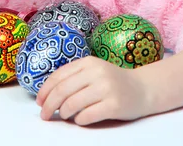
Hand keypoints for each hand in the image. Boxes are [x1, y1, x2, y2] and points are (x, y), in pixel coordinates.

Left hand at [36, 55, 151, 125]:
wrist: (143, 88)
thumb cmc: (113, 81)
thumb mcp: (94, 71)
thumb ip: (74, 77)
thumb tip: (47, 94)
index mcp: (88, 62)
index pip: (59, 76)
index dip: (45, 90)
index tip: (39, 101)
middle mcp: (97, 72)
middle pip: (62, 90)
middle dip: (49, 105)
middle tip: (44, 115)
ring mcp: (106, 88)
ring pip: (72, 104)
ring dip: (63, 113)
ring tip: (64, 116)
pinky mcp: (114, 105)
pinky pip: (87, 116)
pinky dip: (79, 120)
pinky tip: (80, 119)